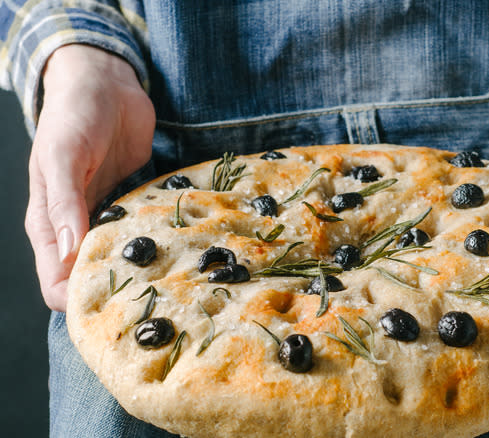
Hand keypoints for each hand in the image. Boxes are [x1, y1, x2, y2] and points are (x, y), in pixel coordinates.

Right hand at [24, 44, 154, 310]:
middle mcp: (76, 229)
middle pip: (92, 281)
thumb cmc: (74, 116)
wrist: (105, 83)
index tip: (114, 313)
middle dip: (118, 296)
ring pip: (121, 261)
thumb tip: (70, 254)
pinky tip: (184, 253)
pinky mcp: (134, 203)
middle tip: (158, 305)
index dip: (78, 303)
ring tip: (179, 289)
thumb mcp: (64, 156)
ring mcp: (107, 217)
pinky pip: (145, 234)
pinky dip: (160, 244)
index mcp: (48, 226)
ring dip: (144, 273)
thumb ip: (64, 204)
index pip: (56, 284)